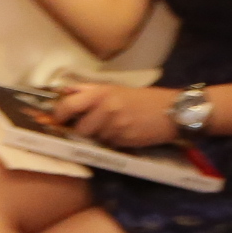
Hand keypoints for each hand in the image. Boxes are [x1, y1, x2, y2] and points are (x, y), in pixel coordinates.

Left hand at [46, 81, 180, 149]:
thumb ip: (88, 90)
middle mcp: (106, 109)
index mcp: (101, 93)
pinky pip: (108, 144)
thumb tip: (63, 91)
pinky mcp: (124, 141)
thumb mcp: (115, 88)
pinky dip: (111, 141)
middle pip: (80, 128)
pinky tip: (123, 133)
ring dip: (98, 136)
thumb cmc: (142, 98)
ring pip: (94, 138)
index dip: (59, 114)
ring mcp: (115, 127)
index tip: (59, 119)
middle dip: (82, 130)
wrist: (172, 111)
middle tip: (89, 125)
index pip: (68, 105)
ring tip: (112, 127)